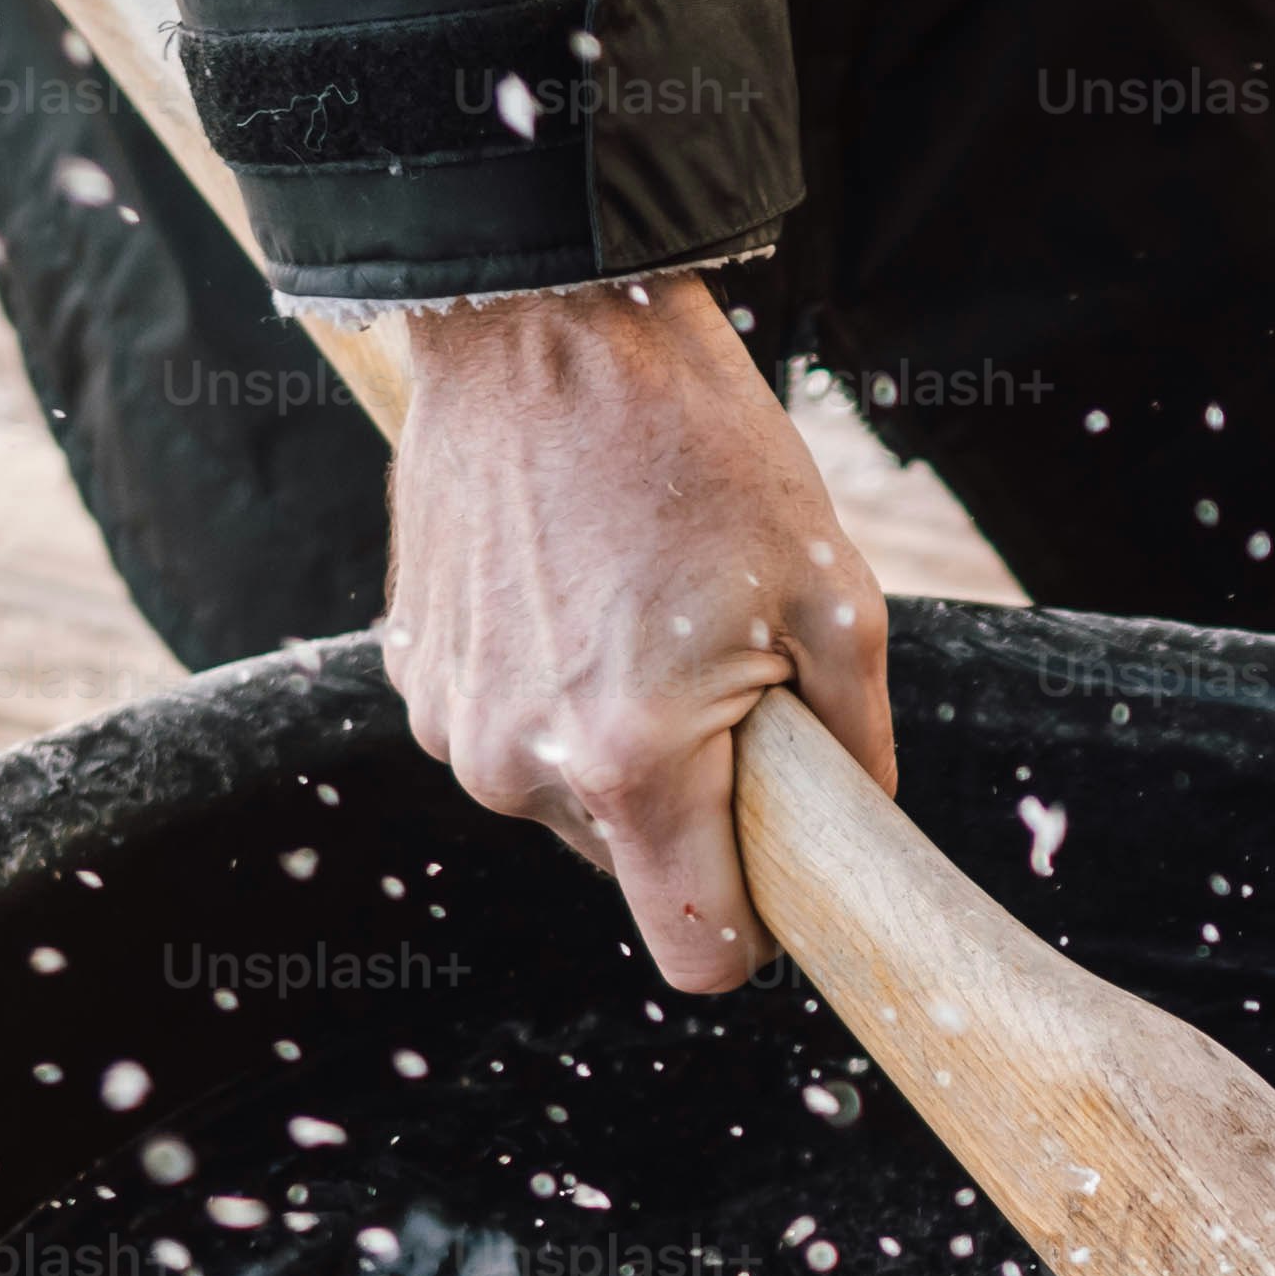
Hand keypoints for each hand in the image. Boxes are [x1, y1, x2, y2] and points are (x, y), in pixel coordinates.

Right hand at [380, 273, 893, 992]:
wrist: (545, 322)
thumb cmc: (698, 447)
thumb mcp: (832, 595)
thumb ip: (855, 745)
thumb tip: (858, 828)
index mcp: (631, 764)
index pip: (697, 953)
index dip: (752, 931)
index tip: (776, 872)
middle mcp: (521, 768)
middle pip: (634, 872)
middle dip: (688, 806)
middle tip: (718, 678)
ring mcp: (453, 724)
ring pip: (570, 803)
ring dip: (618, 747)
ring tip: (641, 618)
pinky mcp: (416, 676)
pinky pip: (510, 736)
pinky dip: (554, 695)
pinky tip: (578, 594)